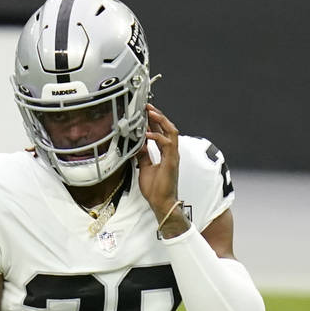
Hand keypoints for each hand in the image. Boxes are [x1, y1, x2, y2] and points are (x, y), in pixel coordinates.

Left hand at [136, 104, 188, 237]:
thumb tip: (137, 145)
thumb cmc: (156, 190)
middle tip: (147, 106)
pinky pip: (167, 144)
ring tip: (150, 112)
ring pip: (171, 131)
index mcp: (165, 154)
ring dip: (161, 121)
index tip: (145, 112)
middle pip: (168, 128)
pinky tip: (148, 134)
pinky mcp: (172, 161)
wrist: (161, 203)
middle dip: (158, 115)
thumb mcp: (144, 168)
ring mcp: (172, 156)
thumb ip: (143, 155)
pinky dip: (157, 136)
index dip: (154, 121)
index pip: (161, 132)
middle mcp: (171, 153)